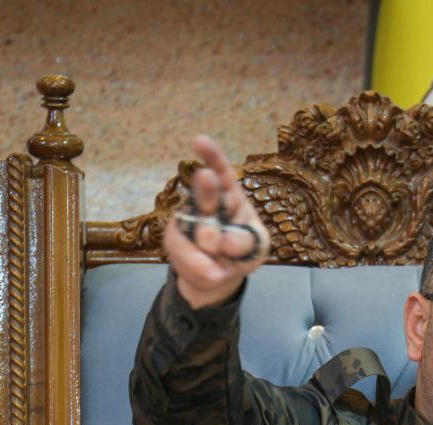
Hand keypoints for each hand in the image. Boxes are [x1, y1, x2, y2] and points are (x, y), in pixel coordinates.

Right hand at [162, 134, 270, 308]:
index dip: (212, 157)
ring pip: (196, 234)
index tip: (199, 141)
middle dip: (206, 188)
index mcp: (231, 196)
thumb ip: (248, 242)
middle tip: (205, 176)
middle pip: (205, 194)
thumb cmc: (242, 251)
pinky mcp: (174, 240)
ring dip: (209, 252)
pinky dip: (202, 269)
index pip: (222, 172)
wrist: (220, 276)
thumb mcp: (257, 247)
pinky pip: (185, 256)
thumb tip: (227, 243)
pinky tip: (213, 275)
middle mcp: (205, 203)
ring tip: (219, 270)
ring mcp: (187, 221)